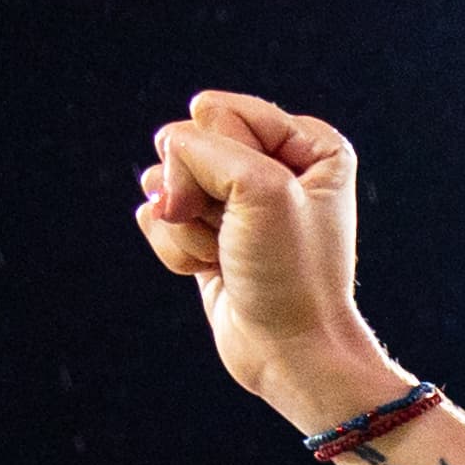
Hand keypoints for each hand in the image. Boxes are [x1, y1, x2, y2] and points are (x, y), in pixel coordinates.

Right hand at [133, 89, 402, 427]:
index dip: (219, 154)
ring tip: (224, 254)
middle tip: (230, 229)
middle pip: (187, 143)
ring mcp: (237, 204)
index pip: (218, 111)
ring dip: (184, 224)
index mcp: (307, 144)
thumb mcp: (259, 187)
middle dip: (194, 189)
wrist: (289, 353)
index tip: (253, 199)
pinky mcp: (207, 236)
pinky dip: (174, 249)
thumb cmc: (290, 273)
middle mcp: (274, 167)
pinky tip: (210, 271)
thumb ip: (199, 147)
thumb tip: (160, 170)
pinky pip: (157, 218)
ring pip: (166, 181)